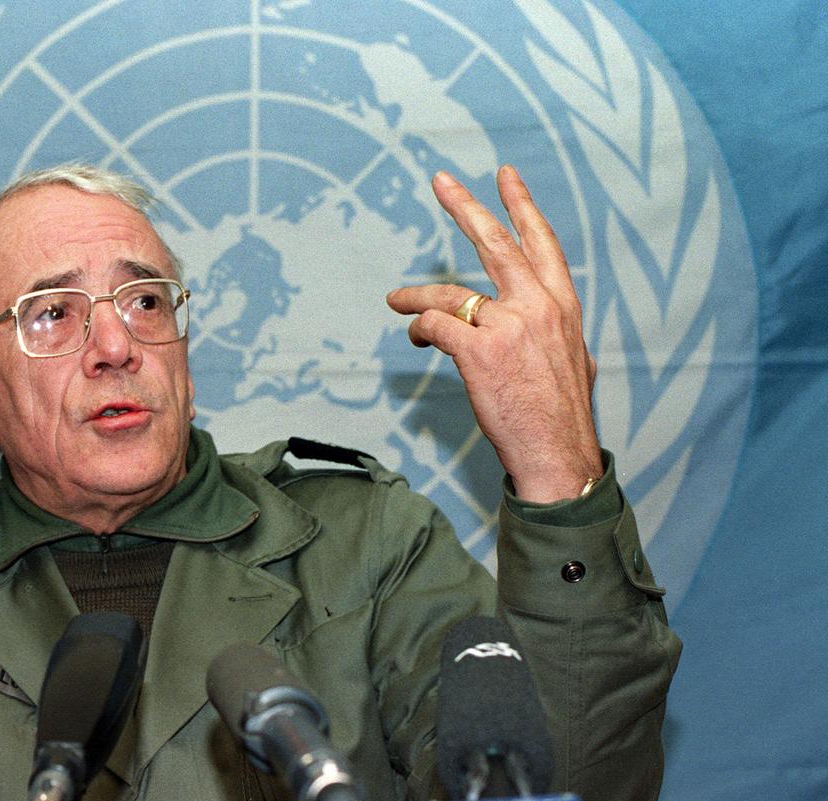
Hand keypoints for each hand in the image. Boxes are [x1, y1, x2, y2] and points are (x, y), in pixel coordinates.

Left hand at [386, 166, 602, 502]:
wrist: (558, 456)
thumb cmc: (561, 416)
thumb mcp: (573, 361)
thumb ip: (554, 334)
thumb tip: (547, 330)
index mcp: (563, 306)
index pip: (542, 243)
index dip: (521, 207)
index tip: (504, 176)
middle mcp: (539, 306)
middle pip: (495, 243)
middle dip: (465, 207)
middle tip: (440, 180)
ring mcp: (508, 326)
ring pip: (449, 293)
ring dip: (416, 294)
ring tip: (395, 299)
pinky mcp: (478, 351)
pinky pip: (435, 326)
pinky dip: (419, 329)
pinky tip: (416, 339)